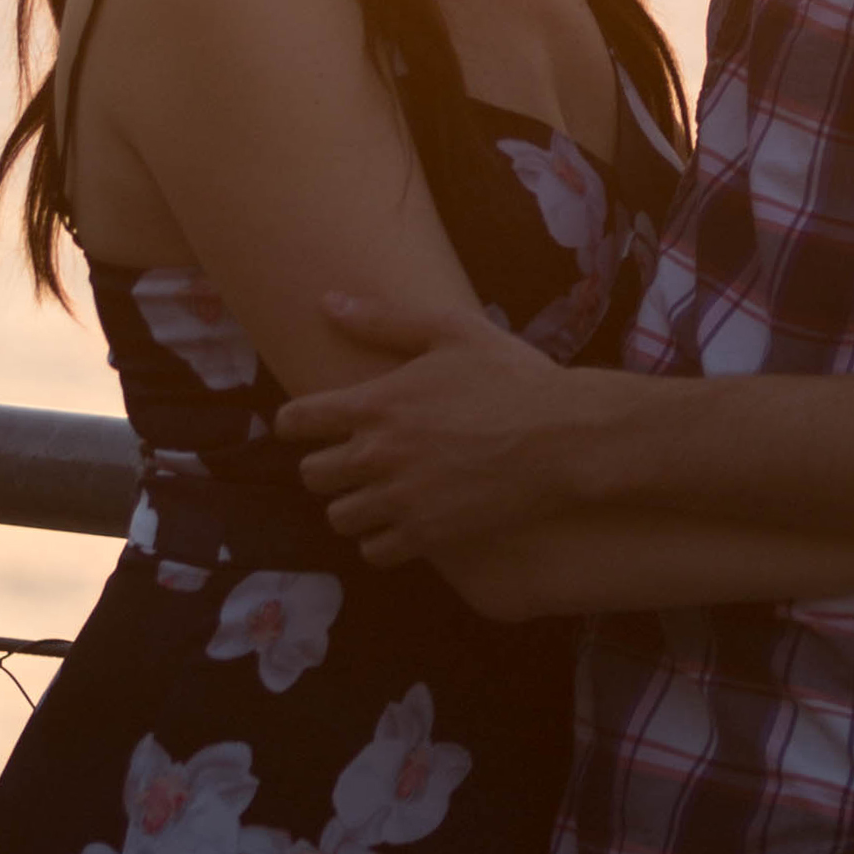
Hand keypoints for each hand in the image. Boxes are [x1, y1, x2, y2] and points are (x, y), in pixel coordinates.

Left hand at [271, 296, 598, 562]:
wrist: (560, 437)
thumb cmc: (508, 375)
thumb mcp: (450, 330)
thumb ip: (383, 320)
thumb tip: (326, 301)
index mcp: (377, 403)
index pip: (299, 420)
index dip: (293, 422)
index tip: (303, 423)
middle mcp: (378, 455)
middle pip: (312, 475)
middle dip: (324, 464)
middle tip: (351, 456)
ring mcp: (400, 500)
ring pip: (340, 517)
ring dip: (351, 504)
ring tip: (375, 491)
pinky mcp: (426, 536)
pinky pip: (374, 551)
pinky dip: (380, 539)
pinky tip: (401, 520)